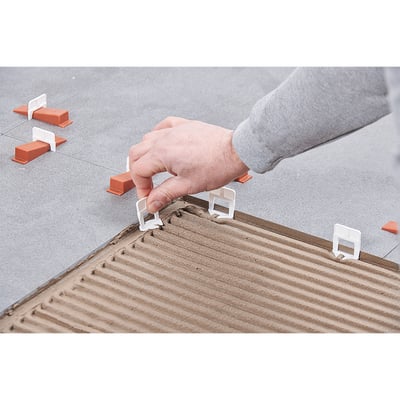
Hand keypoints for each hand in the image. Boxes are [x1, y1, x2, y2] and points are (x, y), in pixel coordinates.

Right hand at [129, 116, 247, 212]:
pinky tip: (161, 144)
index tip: (149, 197)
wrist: (236, 151)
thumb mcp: (187, 186)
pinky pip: (163, 126)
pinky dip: (157, 136)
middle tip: (148, 186)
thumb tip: (152, 203)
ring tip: (154, 169)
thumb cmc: (217, 166)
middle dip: (139, 172)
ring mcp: (174, 130)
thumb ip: (165, 194)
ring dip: (146, 155)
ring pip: (147, 139)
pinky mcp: (184, 125)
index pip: (138, 170)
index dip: (141, 187)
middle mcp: (165, 138)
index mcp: (162, 153)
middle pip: (136, 154)